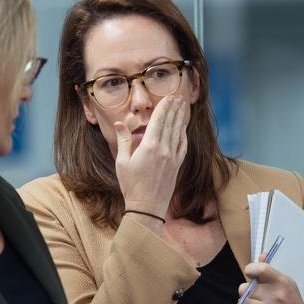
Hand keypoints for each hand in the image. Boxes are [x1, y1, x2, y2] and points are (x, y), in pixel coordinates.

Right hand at [114, 96, 187, 220]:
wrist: (147, 207)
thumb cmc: (131, 185)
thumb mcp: (122, 162)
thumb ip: (123, 140)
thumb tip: (120, 123)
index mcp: (149, 146)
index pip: (159, 120)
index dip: (164, 106)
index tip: (168, 96)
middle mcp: (164, 149)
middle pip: (171, 123)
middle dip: (174, 108)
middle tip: (177, 96)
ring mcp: (173, 157)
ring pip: (178, 132)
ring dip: (180, 117)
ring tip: (182, 106)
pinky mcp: (177, 165)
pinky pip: (182, 145)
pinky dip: (183, 133)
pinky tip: (183, 128)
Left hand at [236, 254, 303, 303]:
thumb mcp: (287, 285)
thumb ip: (270, 271)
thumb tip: (261, 255)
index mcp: (282, 282)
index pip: (260, 269)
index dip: (250, 270)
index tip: (250, 274)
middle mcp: (276, 295)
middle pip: (244, 288)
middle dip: (245, 293)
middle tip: (253, 297)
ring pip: (242, 303)